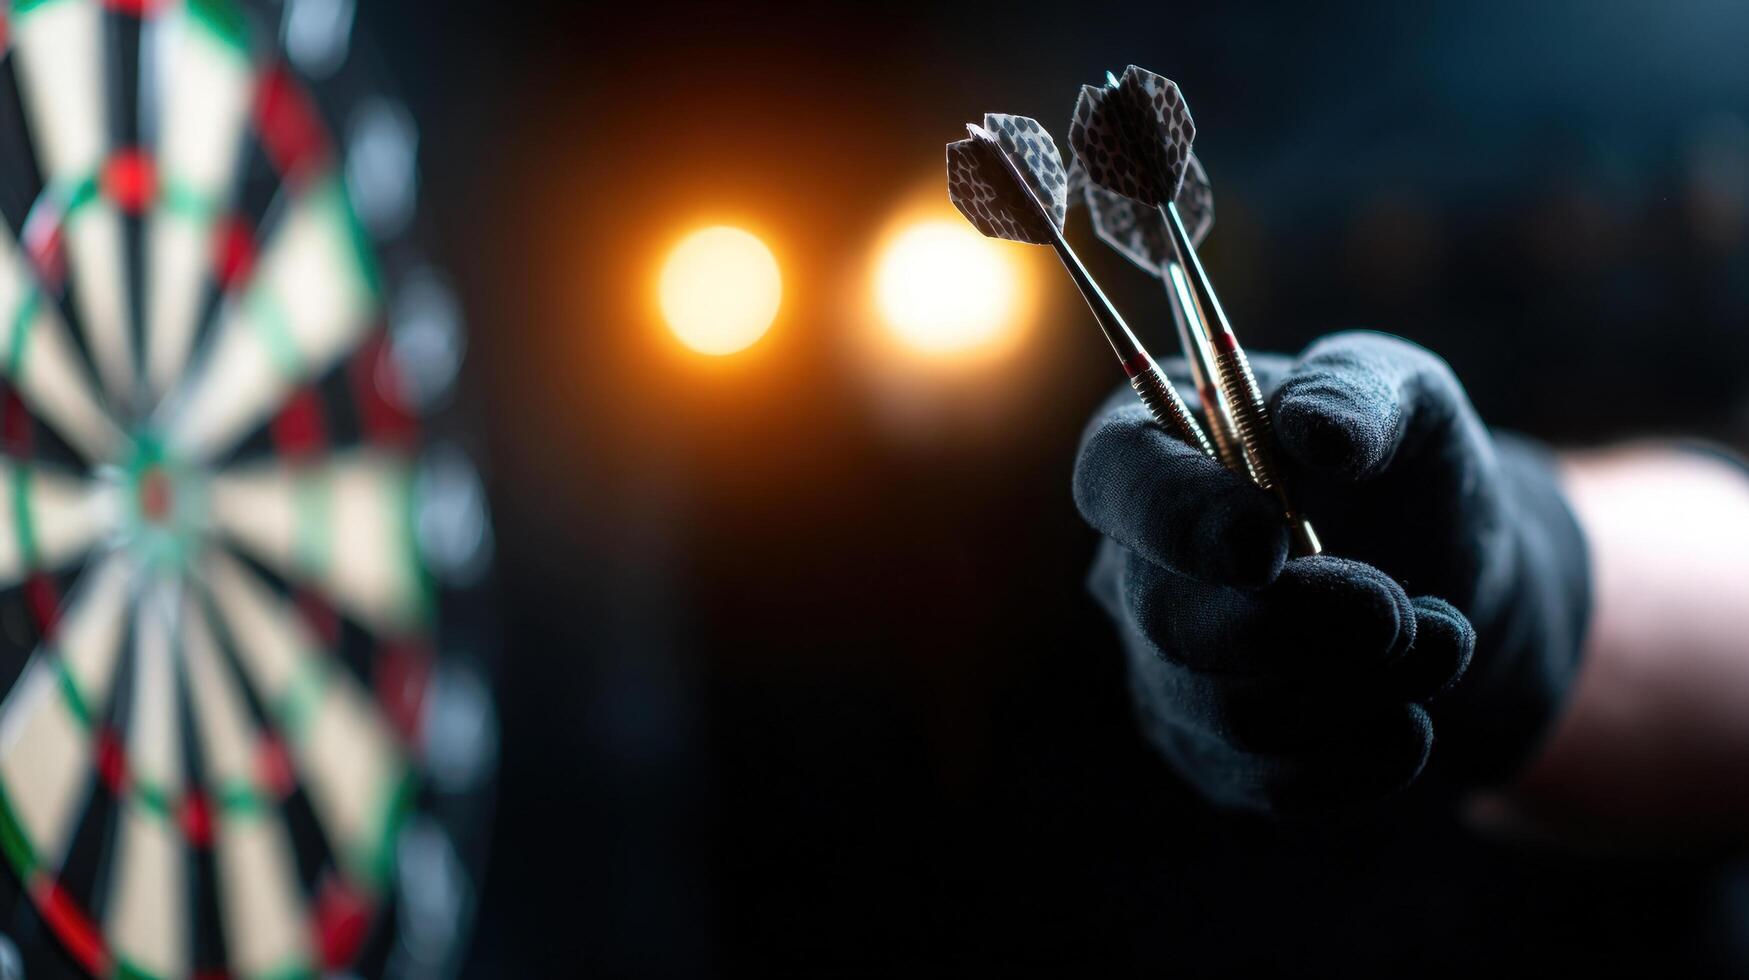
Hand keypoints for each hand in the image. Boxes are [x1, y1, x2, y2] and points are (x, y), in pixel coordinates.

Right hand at [1074, 331, 1589, 813]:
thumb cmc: (1407, 467)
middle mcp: (1134, 562)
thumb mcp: (1409, 396)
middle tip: (1403, 611)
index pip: (1116, 481)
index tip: (1269, 542)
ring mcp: (1161, 663)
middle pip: (1170, 617)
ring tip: (1445, 644)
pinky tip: (1414, 723)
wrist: (1457, 581)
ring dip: (1356, 690)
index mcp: (1156, 446)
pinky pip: (1265, 781)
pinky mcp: (1208, 750)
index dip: (1178, 518)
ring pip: (1227, 711)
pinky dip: (1359, 759)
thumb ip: (1360, 391)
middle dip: (1303, 625)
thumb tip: (1312, 429)